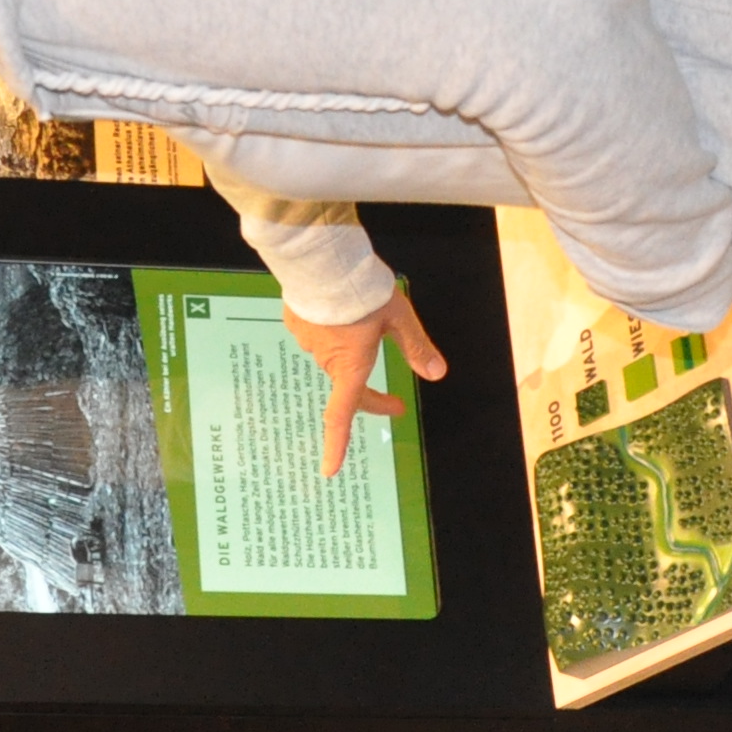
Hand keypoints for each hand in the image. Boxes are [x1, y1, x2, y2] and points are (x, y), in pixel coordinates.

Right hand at [279, 290, 448, 477]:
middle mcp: (327, 359)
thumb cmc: (364, 291)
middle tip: (394, 403)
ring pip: (332, 357)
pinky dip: (329, 330)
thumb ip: (416, 348)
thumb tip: (436, 374)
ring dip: (349, 353)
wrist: (324, 260)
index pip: (342, 414)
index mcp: (350, 365)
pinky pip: (316, 334)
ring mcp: (307, 341)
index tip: (330, 471)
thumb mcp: (400, 318)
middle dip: (370, 396)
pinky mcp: (295, 322)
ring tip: (363, 322)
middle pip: (347, 386)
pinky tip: (336, 310)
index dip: (336, 446)